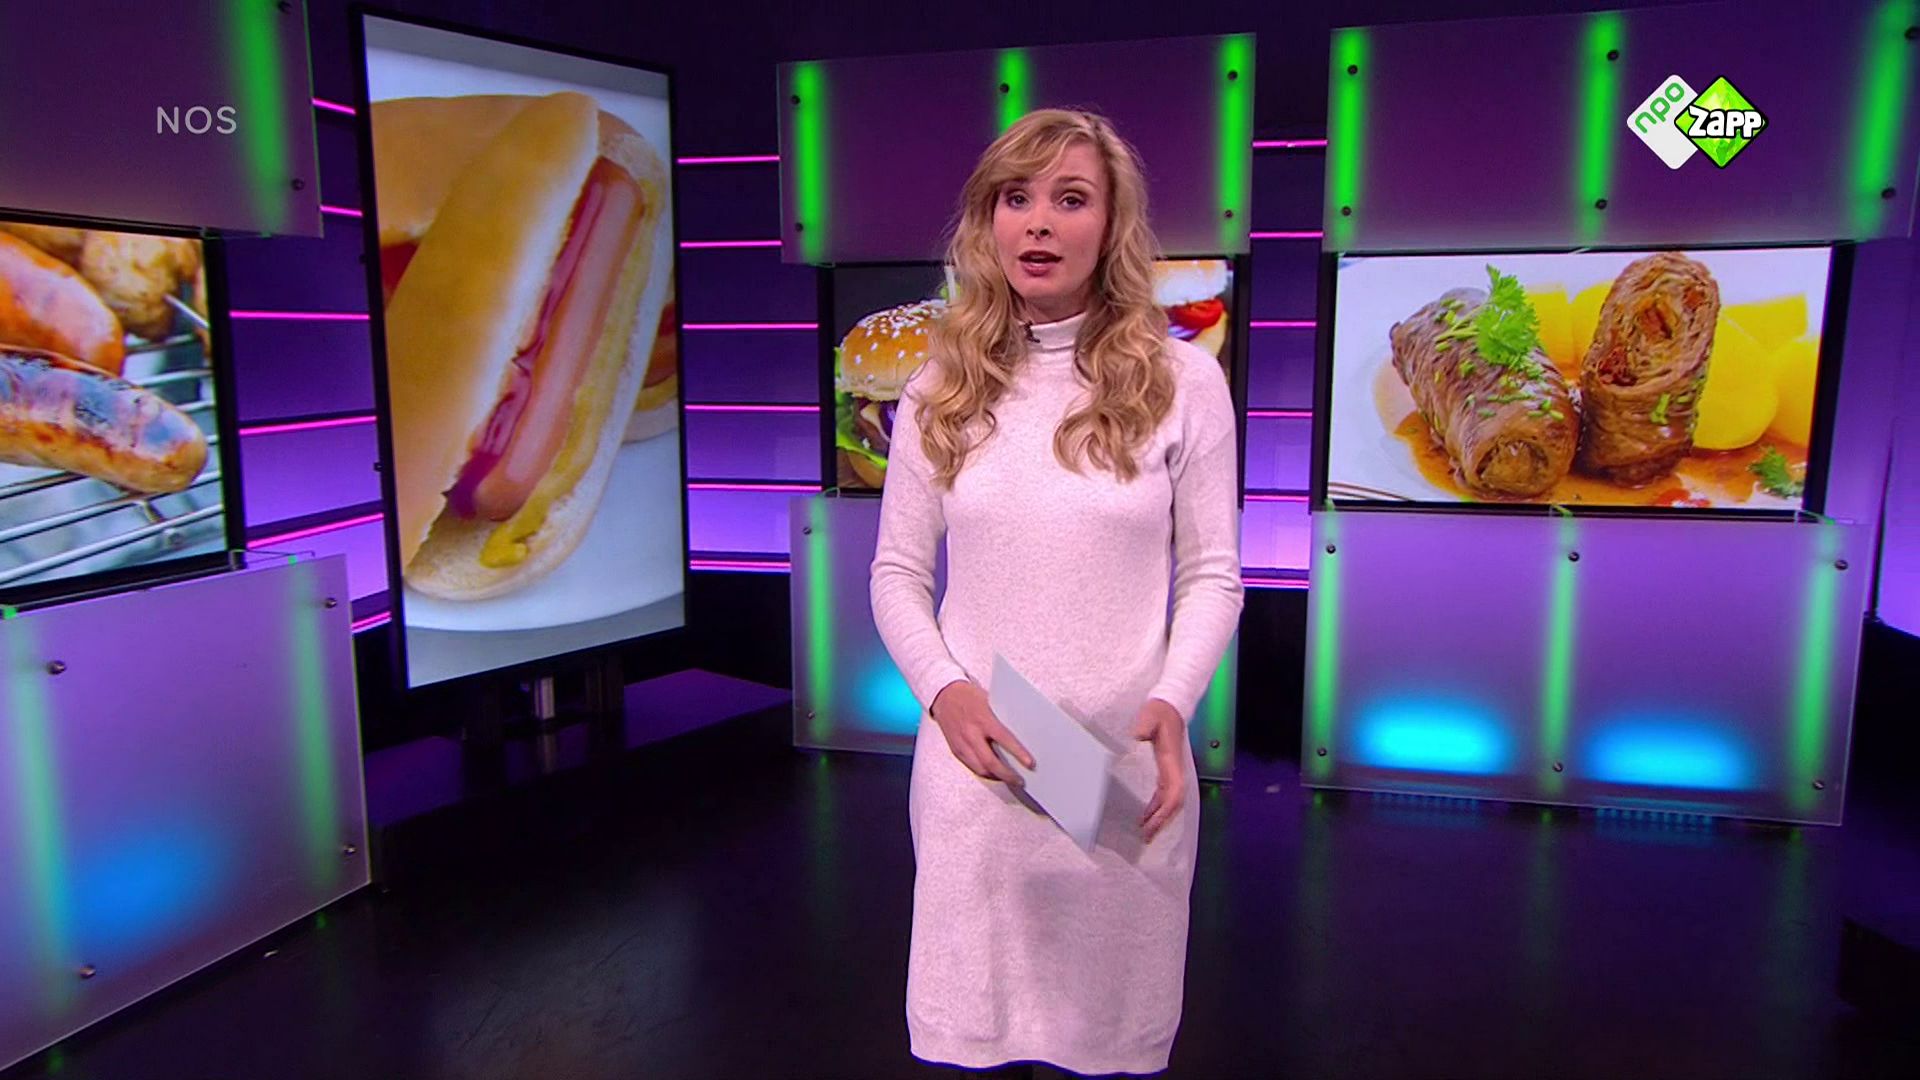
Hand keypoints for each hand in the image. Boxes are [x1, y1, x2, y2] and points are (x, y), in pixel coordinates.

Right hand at [929, 680, 1033, 785]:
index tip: (1030, 763)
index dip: (1018, 753)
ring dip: (995, 776)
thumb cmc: (969, 696)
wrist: (944, 695)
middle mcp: (971, 733)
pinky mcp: (956, 749)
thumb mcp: (989, 701)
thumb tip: (1021, 733)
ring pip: (980, 769)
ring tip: (1007, 779)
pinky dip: (983, 772)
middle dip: (1007, 775)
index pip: (1004, 739)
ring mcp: (962, 743)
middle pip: (991, 762)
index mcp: (983, 719)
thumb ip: (1002, 718)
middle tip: (1019, 781)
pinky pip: (971, 766)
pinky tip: (992, 772)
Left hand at [1133, 698, 1186, 840]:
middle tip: (1146, 837)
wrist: (1169, 705)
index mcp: (1172, 762)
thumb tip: (1136, 737)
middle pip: (1173, 804)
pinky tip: (1146, 815)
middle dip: (1162, 822)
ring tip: (1145, 833)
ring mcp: (1171, 772)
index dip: (1165, 811)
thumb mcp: (1150, 716)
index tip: (1152, 823)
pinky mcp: (1166, 770)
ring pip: (1169, 802)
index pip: (1173, 793)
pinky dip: (1156, 807)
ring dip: (1159, 818)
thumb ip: (1144, 725)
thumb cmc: (1159, 712)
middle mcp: (1175, 771)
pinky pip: (1163, 795)